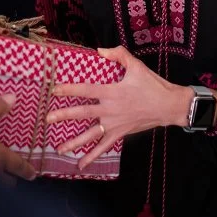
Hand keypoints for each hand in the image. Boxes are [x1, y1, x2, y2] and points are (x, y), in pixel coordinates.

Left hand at [46, 45, 193, 169]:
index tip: (54, 90)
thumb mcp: (136, 66)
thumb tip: (100, 50)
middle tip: (47, 119)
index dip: (69, 90)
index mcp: (112, 92)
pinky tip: (81, 165)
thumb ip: (119, 54)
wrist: (168, 106)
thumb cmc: (152, 85)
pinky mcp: (120, 133)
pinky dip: (92, 156)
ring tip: (58, 148)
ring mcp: (114, 124)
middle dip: (64, 116)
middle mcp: (110, 109)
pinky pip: (104, 147)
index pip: (86, 90)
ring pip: (90, 134)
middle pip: (83, 113)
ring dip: (74, 141)